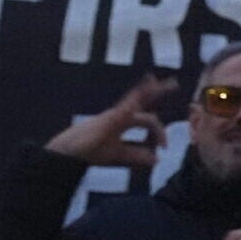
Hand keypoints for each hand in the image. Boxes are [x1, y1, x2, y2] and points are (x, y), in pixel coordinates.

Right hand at [45, 75, 174, 167]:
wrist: (67, 153)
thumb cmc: (89, 151)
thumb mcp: (119, 154)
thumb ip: (136, 155)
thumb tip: (156, 159)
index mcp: (123, 122)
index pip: (147, 120)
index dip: (159, 133)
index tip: (163, 148)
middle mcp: (120, 115)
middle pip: (142, 100)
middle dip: (157, 92)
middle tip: (173, 83)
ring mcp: (114, 115)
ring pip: (136, 99)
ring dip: (150, 90)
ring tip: (164, 81)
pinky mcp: (110, 119)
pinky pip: (127, 106)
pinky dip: (137, 98)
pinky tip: (148, 86)